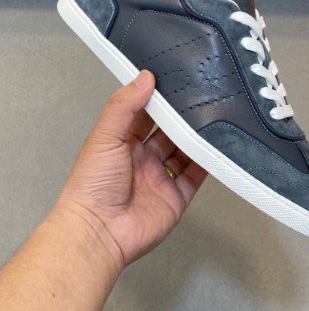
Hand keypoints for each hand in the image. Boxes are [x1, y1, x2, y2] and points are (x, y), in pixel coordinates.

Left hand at [57, 70, 206, 269]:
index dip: (159, 99)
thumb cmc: (91, 186)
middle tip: (200, 100)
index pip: (145, 114)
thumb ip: (124, 106)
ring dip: (196, 139)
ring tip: (211, 120)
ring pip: (185, 152)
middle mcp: (142, 159)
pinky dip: (206, 164)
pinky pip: (195, 176)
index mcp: (122, 142)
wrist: (99, 232)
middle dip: (182, 118)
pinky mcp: (175, 197)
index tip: (174, 82)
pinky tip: (215, 150)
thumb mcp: (105, 136)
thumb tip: (144, 78)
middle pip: (169, 132)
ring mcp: (159, 178)